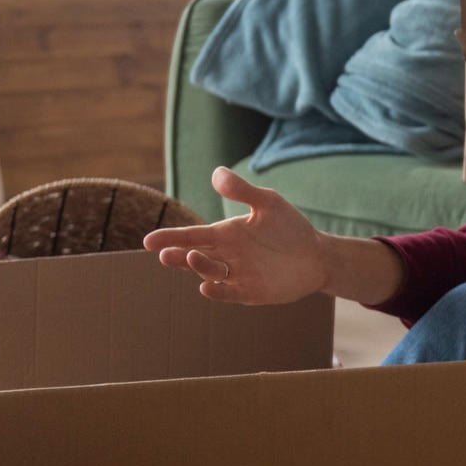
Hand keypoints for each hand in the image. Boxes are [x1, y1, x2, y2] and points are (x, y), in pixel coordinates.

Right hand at [145, 166, 330, 305]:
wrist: (317, 254)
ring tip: (192, 256)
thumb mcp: (268, 203)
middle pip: (194, 255)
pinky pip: (228, 293)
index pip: (192, 235)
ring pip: (209, 272)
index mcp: (225, 234)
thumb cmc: (290, 227)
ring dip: (197, 267)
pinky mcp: (250, 292)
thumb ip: (242, 190)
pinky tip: (207, 286)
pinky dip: (217, 292)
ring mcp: (236, 275)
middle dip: (177, 255)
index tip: (148, 241)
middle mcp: (226, 255)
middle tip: (163, 254)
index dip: (170, 238)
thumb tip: (216, 172)